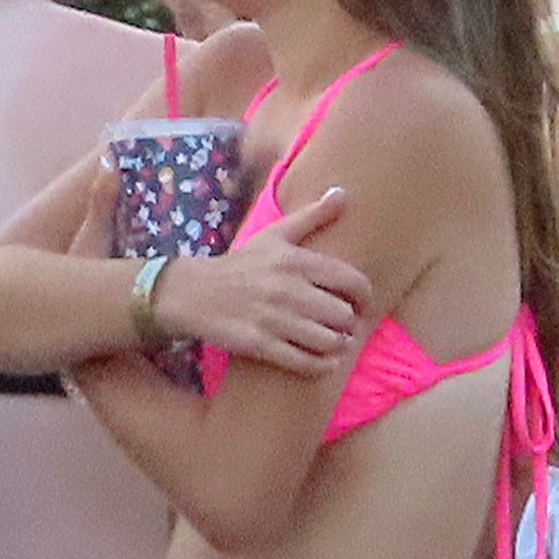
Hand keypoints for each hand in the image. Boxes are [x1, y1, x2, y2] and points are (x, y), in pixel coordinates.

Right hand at [156, 188, 367, 370]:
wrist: (194, 293)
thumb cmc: (242, 264)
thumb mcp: (275, 235)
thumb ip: (312, 215)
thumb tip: (343, 193)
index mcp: (296, 261)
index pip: (352, 281)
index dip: (365, 297)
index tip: (361, 304)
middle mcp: (288, 289)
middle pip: (344, 316)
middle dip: (349, 324)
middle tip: (345, 326)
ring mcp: (273, 319)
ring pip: (329, 341)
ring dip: (338, 346)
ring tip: (336, 344)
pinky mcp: (260, 345)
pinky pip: (306, 362)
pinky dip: (322, 365)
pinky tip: (324, 361)